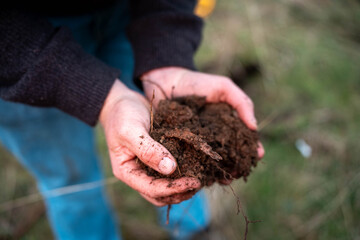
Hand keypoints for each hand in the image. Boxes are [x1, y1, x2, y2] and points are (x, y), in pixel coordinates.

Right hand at [99, 79, 200, 205]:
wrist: (123, 101)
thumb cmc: (123, 114)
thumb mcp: (131, 130)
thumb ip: (148, 150)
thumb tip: (170, 169)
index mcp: (127, 171)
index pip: (151, 189)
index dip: (173, 189)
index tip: (193, 182)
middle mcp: (137, 174)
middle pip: (159, 195)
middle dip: (179, 193)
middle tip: (198, 183)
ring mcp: (147, 168)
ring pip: (166, 188)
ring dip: (182, 188)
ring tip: (200, 179)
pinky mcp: (158, 159)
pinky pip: (171, 173)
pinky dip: (182, 175)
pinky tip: (196, 168)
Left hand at [141, 67, 264, 182]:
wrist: (166, 81)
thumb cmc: (196, 82)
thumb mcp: (223, 87)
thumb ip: (241, 102)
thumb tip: (255, 127)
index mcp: (226, 124)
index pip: (243, 140)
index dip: (251, 149)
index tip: (257, 156)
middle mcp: (213, 136)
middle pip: (229, 156)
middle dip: (236, 166)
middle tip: (237, 173)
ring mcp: (197, 143)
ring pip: (211, 162)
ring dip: (218, 172)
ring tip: (222, 179)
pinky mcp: (180, 146)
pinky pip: (191, 161)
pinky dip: (197, 170)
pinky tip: (202, 176)